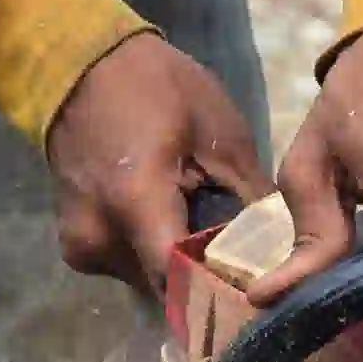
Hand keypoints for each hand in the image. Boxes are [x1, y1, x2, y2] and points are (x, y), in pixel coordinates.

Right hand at [46, 29, 268, 288]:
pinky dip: (154, 255)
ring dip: (180, 268)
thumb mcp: (222, 137)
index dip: (225, 295)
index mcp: (136, 207)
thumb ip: (253, 203)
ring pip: (148, 281)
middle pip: (169, 288)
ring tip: (206, 234)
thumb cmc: (158, 89)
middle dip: (208, 280)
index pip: (185, 286)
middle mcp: (100, 241)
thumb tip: (286, 253)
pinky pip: (128, 266)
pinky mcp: (76, 248)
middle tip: (244, 259)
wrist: (80, 66)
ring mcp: (81, 249)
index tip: (259, 292)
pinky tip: (172, 224)